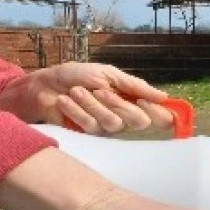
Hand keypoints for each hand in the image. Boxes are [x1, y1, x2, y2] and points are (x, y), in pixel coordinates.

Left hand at [0, 62, 174, 133]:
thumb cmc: (76, 76)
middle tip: (101, 91)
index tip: (145, 101)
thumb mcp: (107, 74)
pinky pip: (91, 125)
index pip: (158, 116)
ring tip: (77, 91)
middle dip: (120, 104)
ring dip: (93, 103)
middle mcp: (123, 118)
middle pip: (139, 122)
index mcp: (132, 101)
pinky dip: (77, 109)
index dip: (159, 113)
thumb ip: (134, 86)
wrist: (46, 85)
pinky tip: (65, 100)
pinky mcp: (88, 135)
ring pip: (113, 123)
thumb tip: (163, 96)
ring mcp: (106, 129)